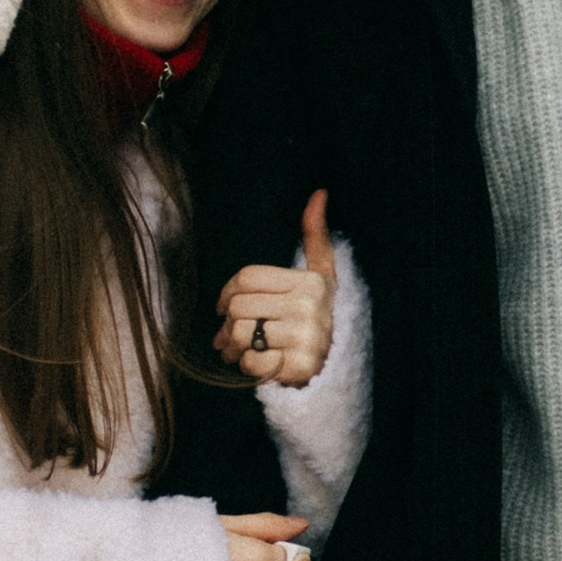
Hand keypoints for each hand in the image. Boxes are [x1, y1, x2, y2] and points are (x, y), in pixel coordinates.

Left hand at [216, 189, 337, 387]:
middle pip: (239, 307)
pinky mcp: (299, 368)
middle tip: (228, 335)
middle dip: (226, 324)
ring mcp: (307, 339)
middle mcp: (310, 308)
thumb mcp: (321, 274)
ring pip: (240, 334)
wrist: (337, 363)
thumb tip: (319, 192)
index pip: (246, 278)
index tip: (224, 306)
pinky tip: (256, 363)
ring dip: (231, 347)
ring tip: (237, 350)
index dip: (227, 292)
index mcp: (310, 282)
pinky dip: (247, 367)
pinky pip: (252, 363)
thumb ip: (315, 235)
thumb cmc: (317, 313)